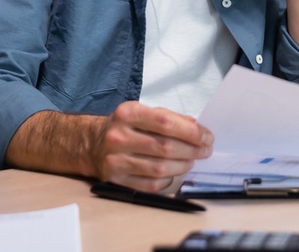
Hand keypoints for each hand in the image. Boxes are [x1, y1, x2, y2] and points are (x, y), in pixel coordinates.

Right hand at [92, 101, 212, 192]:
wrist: (92, 144)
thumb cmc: (126, 127)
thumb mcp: (143, 112)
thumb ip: (170, 118)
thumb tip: (197, 128)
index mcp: (127, 113)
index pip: (165, 122)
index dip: (191, 132)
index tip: (207, 137)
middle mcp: (118, 137)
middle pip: (165, 147)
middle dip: (192, 150)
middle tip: (205, 151)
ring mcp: (115, 160)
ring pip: (159, 168)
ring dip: (182, 166)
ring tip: (191, 161)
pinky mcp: (115, 181)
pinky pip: (150, 185)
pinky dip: (168, 180)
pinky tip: (173, 173)